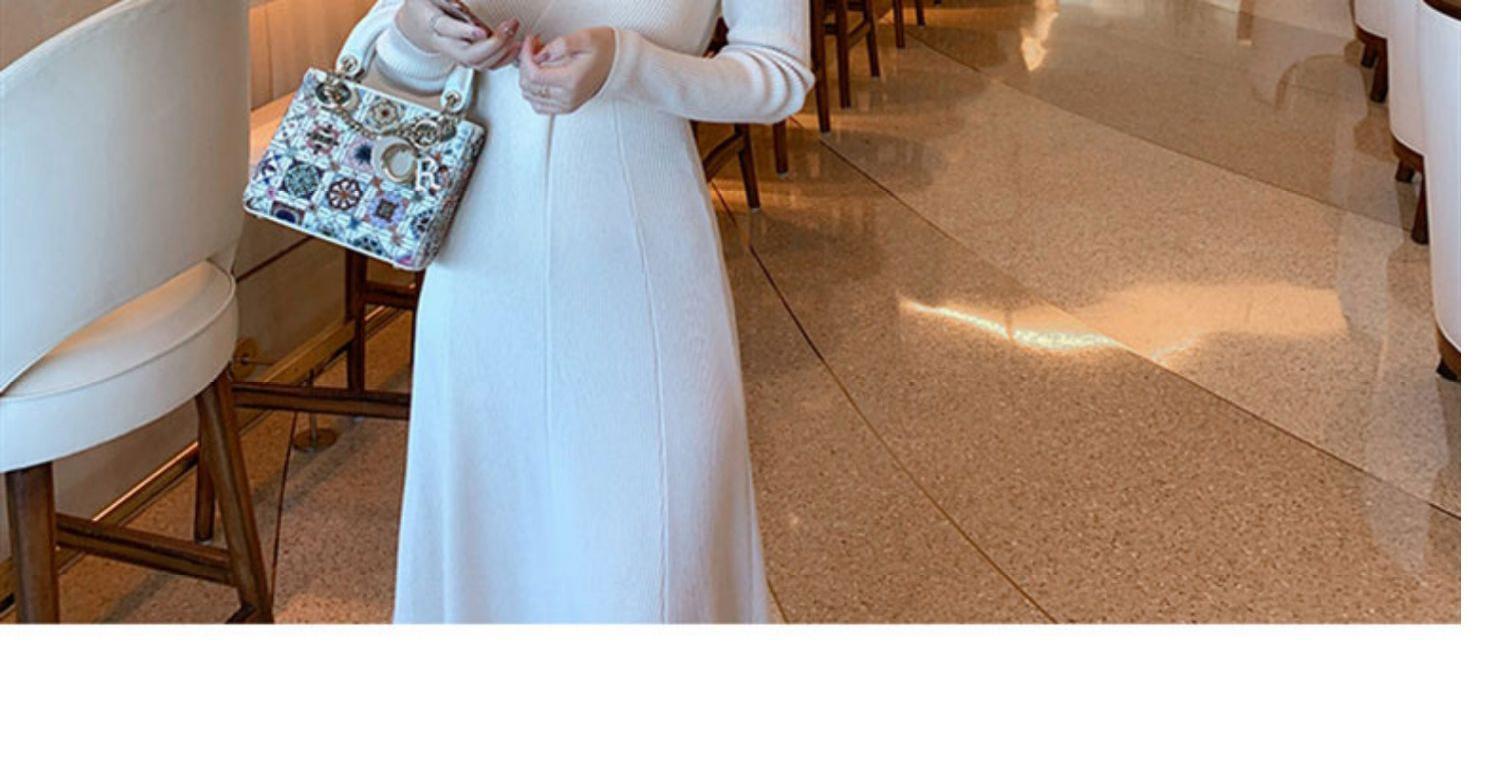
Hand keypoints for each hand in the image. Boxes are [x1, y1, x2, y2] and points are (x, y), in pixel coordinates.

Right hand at [395, 0, 521, 69]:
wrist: (419, 24)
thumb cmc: (427, 6)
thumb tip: (458, 0)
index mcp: (432, 24)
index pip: (447, 29)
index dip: (464, 32)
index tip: (482, 31)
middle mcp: (447, 45)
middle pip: (470, 55)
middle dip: (494, 44)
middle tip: (509, 25)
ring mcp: (459, 55)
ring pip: (482, 63)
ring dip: (502, 50)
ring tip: (514, 31)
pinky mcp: (470, 58)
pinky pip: (489, 64)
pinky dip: (506, 58)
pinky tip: (516, 46)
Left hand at [517, 28, 617, 115]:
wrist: (619, 64)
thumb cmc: (604, 50)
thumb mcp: (584, 38)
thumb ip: (559, 45)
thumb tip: (539, 55)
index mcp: (571, 80)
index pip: (533, 75)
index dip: (525, 56)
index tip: (531, 42)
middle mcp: (568, 97)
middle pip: (529, 87)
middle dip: (525, 64)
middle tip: (534, 48)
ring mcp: (567, 105)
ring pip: (530, 97)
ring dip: (527, 78)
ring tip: (538, 61)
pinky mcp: (566, 108)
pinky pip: (539, 107)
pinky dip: (533, 92)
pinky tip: (539, 77)